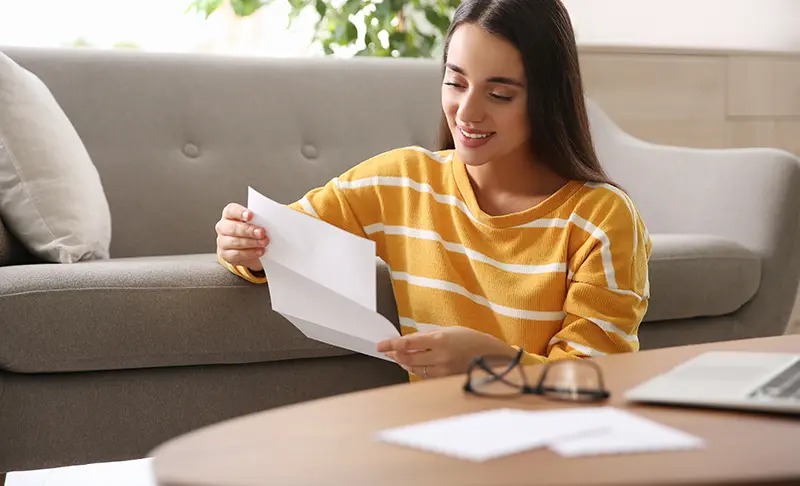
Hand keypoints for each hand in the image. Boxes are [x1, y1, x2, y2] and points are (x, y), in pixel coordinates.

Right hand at [215, 202, 269, 270]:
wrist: (248, 248)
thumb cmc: (251, 231)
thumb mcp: (254, 223)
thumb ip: (258, 220)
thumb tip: (268, 222)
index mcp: (229, 215)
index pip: (231, 210)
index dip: (240, 212)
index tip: (250, 215)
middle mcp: (223, 227)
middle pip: (233, 228)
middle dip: (249, 230)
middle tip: (261, 232)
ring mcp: (222, 241)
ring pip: (235, 242)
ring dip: (251, 243)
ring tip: (263, 242)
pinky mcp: (225, 254)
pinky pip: (237, 254)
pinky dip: (250, 253)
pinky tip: (259, 251)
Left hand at [376, 326, 516, 378]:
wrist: (491, 356)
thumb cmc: (471, 340)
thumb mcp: (449, 331)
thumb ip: (427, 336)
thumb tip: (407, 341)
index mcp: (440, 340)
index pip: (408, 343)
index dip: (391, 344)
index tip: (380, 345)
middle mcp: (440, 356)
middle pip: (408, 358)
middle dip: (395, 355)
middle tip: (387, 352)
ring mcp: (443, 370)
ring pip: (415, 369)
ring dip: (404, 363)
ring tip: (398, 357)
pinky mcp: (445, 380)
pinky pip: (425, 376)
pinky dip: (417, 369)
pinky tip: (414, 364)